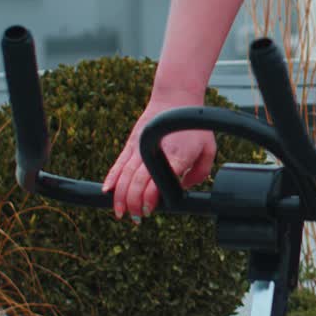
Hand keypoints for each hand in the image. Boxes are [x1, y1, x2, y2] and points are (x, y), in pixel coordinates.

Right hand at [102, 90, 215, 220]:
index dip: (150, 197)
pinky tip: (107, 192)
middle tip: (136, 218)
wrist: (176, 98)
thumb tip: (183, 189)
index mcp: (177, 155)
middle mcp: (154, 151)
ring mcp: (139, 147)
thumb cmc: (195, 126)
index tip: (151, 210)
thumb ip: (200, 173)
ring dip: (120, 196)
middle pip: (137, 180)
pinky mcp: (131, 144)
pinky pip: (118, 164)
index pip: (158, 179)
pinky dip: (112, 179)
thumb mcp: (208, 149)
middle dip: (134, 202)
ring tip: (120, 213)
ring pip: (125, 175)